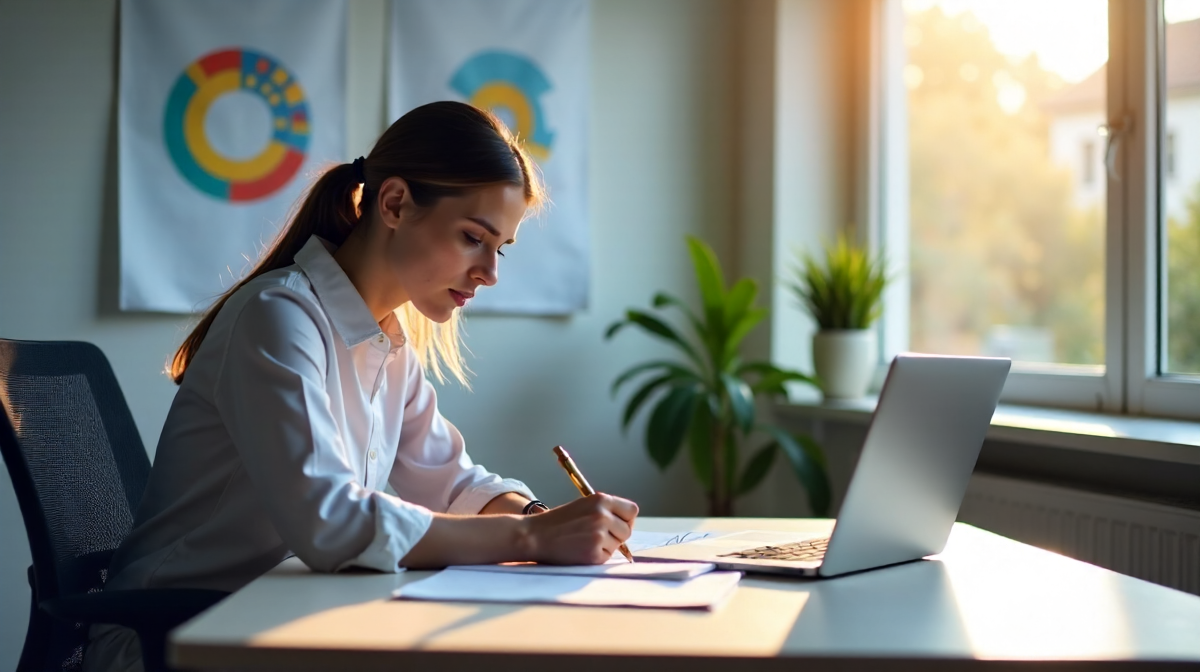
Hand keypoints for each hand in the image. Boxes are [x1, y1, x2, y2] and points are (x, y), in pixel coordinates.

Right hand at [522, 494, 637, 563]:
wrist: (534, 535)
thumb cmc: (558, 522)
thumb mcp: (583, 505)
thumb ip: (605, 510)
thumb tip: (626, 523)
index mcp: (601, 499)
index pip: (632, 510)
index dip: (625, 519)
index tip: (617, 524)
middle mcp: (602, 515)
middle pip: (627, 530)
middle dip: (616, 535)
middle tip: (596, 536)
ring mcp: (599, 535)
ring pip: (617, 545)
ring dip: (605, 546)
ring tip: (584, 542)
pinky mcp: (594, 554)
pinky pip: (606, 557)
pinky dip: (596, 557)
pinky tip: (580, 550)